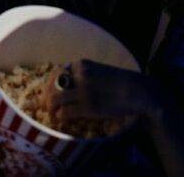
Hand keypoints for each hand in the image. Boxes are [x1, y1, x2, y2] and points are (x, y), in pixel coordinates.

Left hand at [44, 59, 159, 121]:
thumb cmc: (119, 82)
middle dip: (45, 98)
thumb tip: (66, 86)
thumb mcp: (98, 71)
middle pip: (52, 86)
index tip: (47, 94)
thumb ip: (83, 75)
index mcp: (82, 64)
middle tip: (46, 107)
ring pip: (54, 100)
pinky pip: (65, 113)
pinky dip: (61, 117)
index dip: (48, 86)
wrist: (137, 91)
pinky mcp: (88, 107)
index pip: (55, 73)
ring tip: (54, 114)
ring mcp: (83, 91)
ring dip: (51, 109)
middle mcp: (80, 75)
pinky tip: (65, 119)